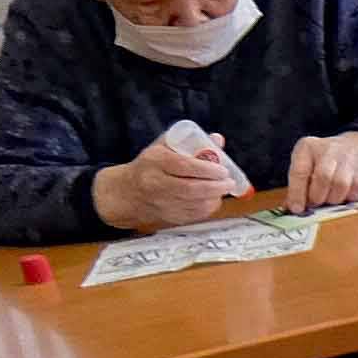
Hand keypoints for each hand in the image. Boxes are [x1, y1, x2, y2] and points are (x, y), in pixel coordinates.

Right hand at [91, 131, 238, 230]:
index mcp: (155, 161)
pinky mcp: (169, 217)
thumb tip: (217, 139)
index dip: (208, 169)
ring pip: (196, 204)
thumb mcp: (163, 147)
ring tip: (222, 188)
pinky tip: (212, 199)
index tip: (223, 170)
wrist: (128, 192)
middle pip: (192, 189)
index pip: (185, 166)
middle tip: (229, 182)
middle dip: (216, 186)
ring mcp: (162, 203)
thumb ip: (190, 142)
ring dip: (215, 197)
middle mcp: (156, 183)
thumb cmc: (150, 166)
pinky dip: (208, 207)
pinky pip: (195, 215)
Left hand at [285, 130, 357, 213]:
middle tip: (316, 203)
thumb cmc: (325, 162)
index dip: (297, 193)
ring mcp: (348, 158)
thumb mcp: (307, 164)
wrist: (357, 148)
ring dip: (334, 199)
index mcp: (307, 147)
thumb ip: (299, 184)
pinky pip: (356, 190)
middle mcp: (328, 149)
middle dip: (318, 196)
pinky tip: (345, 194)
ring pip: (340, 185)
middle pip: (322, 178)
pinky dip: (349, 198)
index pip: (300, 172)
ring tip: (330, 198)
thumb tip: (295, 208)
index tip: (297, 209)